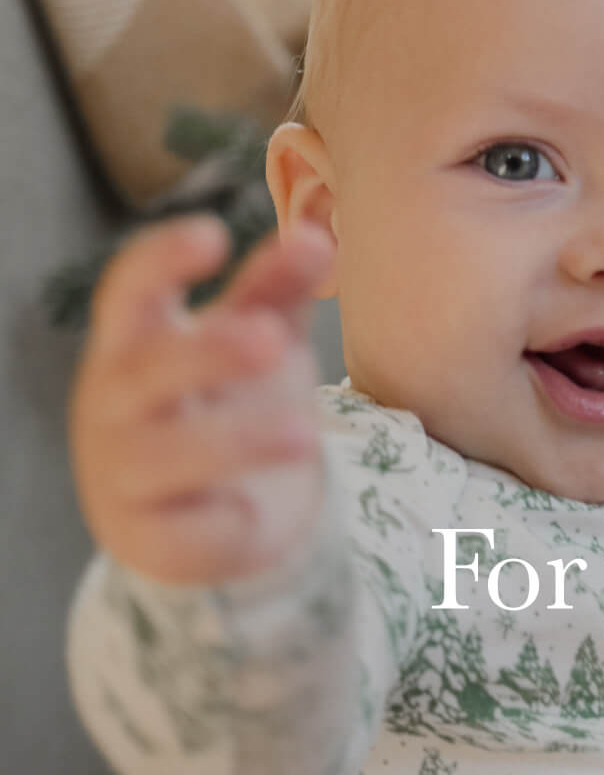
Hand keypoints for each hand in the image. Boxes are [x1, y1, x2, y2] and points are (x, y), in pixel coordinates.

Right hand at [69, 215, 335, 585]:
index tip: (213, 236)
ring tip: (307, 433)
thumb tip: (319, 236)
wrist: (192, 516)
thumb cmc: (215, 402)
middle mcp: (113, 403)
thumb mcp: (250, 341)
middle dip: (209, 352)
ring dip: (236, 440)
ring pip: (165, 454)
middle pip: (147, 369)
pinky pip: (178, 531)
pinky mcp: (147, 538)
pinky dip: (218, 521)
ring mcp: (121, 473)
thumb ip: (276, 293)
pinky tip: (251, 513)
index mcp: (133, 340)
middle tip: (273, 338)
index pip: (130, 289)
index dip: (162, 261)